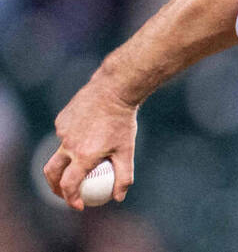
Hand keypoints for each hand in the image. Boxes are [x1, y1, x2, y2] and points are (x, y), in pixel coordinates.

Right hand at [43, 68, 137, 210]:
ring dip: (66, 162)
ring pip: (59, 152)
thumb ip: (124, 176)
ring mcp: (62, 131)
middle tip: (65, 193)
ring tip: (79, 163)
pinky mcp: (61, 120)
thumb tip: (118, 197)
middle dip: (54, 187)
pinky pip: (63, 136)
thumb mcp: (127, 150)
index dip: (71, 199)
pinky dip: (71, 141)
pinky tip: (87, 134)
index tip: (78, 205)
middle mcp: (68, 145)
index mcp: (83, 155)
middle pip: (52, 173)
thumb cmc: (123, 121)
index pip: (69, 185)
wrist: (114, 90)